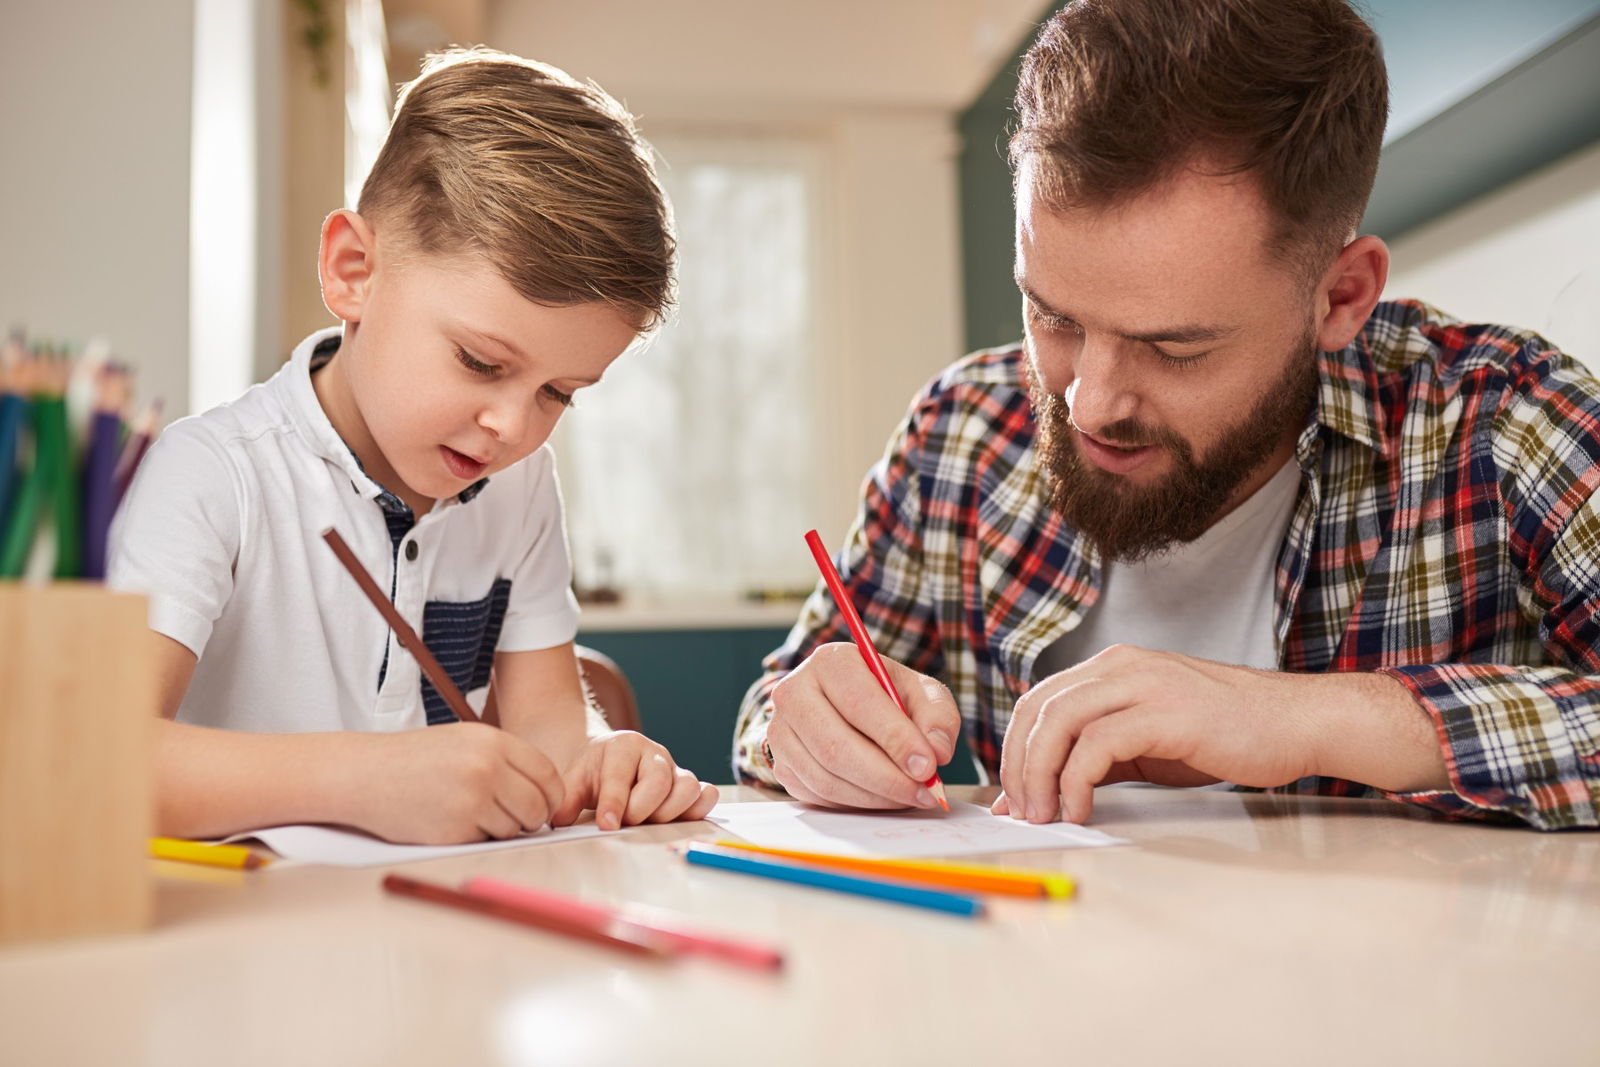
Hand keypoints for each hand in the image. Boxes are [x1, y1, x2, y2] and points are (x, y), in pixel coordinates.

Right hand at [352, 723, 565, 844]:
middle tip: (517, 818)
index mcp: (492, 742)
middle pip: (538, 806)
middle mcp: (486, 769)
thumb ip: (504, 760)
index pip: (547, 775)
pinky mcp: (455, 831)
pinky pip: (485, 842)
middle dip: (532, 818)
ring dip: (502, 829)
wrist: (364, 775)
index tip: (545, 803)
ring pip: (514, 828)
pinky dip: (476, 838)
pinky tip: (451, 821)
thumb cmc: (414, 759)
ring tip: (471, 813)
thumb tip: (545, 792)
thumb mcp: (464, 741)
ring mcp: (471, 801)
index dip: (551, 795)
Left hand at [550, 731, 718, 829]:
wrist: (611, 759)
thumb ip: (567, 799)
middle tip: (627, 822)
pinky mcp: (689, 784)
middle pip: (659, 780)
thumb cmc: (594, 772)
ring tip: (650, 822)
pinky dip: (699, 808)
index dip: (614, 802)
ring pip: (687, 787)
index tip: (607, 825)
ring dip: (670, 812)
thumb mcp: (575, 780)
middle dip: (642, 809)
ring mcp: (674, 767)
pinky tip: (680, 819)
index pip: (621, 775)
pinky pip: (707, 793)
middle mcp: (653, 753)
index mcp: (623, 746)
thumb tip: (559, 820)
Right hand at [766, 642, 959, 808]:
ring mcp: (780, 731)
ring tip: (910, 796)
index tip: (927, 766)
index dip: (895, 738)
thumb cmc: (888, 696)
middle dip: (887, 778)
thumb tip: (937, 751)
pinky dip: (856, 803)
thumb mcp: (921, 693)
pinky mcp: (781, 765)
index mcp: (830, 661)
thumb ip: (937, 716)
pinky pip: (818, 795)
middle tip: (924, 792)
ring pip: (826, 778)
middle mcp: (794, 692)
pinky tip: (883, 797)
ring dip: (875, 796)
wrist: (848, 706)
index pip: (859, 703)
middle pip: (836, 747)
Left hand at [993, 645, 1320, 824]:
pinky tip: (1081, 809)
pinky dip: (1077, 779)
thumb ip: (1095, 758)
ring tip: (1044, 815)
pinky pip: (1098, 743)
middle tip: (1021, 811)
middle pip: (1038, 708)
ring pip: (1059, 721)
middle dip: (1018, 765)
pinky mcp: (1166, 712)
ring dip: (1040, 774)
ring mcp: (1144, 684)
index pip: (1038, 701)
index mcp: (1113, 667)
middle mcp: (1121, 666)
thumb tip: (1041, 794)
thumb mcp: (1147, 744)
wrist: (1298, 724)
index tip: (1011, 795)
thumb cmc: (1227, 736)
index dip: (1014, 749)